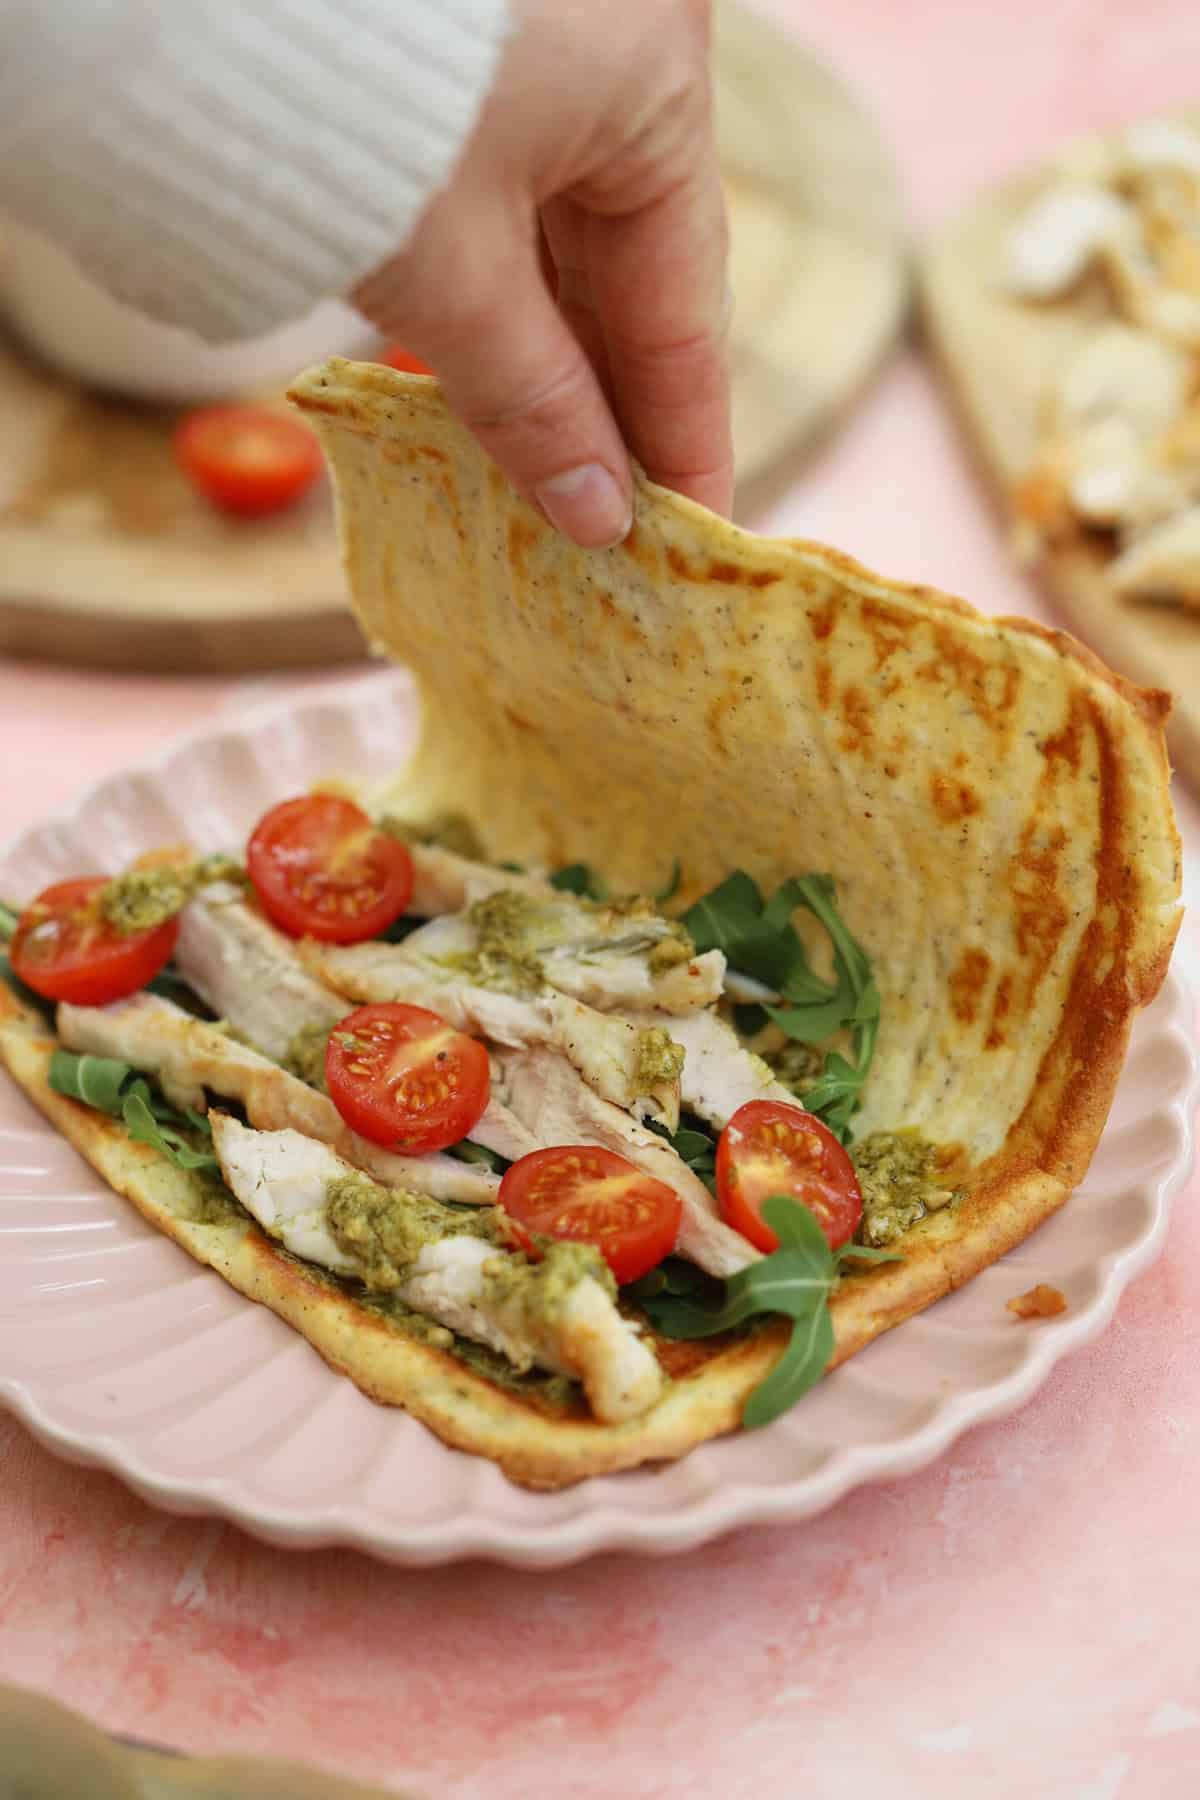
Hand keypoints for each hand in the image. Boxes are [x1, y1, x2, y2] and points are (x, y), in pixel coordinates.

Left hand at [352, 0, 731, 547]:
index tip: (689, 541)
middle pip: (637, 278)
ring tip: (556, 479)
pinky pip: (515, 203)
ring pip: (573, 243)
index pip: (687, 312)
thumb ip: (532, 400)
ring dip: (559, 363)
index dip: (685, 444)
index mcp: (655, 88)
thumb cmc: (344, 104)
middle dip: (618, 411)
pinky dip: (507, 298)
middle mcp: (621, 59)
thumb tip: (596, 518)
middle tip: (617, 529)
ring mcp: (549, 53)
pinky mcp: (472, 66)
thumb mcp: (448, 269)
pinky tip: (499, 383)